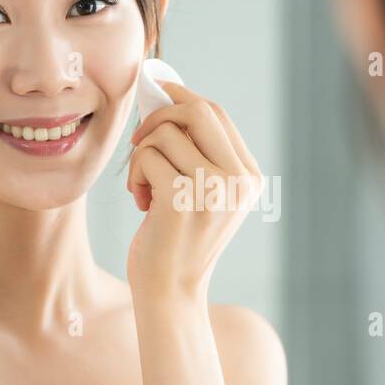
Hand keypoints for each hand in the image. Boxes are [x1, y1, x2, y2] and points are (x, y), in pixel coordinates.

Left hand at [126, 80, 262, 297]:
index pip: (217, 114)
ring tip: (144, 188)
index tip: (159, 91)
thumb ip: (198, 152)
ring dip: (141, 156)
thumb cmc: (177, 241)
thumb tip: (167, 95)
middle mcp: (238, 180)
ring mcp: (213, 189)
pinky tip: (141, 201)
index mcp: (249, 177)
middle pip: (197, 110)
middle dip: (160, 115)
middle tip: (140, 140)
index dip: (183, 96)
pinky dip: (134, 175)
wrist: (171, 293)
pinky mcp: (182, 199)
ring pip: (165, 134)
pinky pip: (147, 156)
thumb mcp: (202, 195)